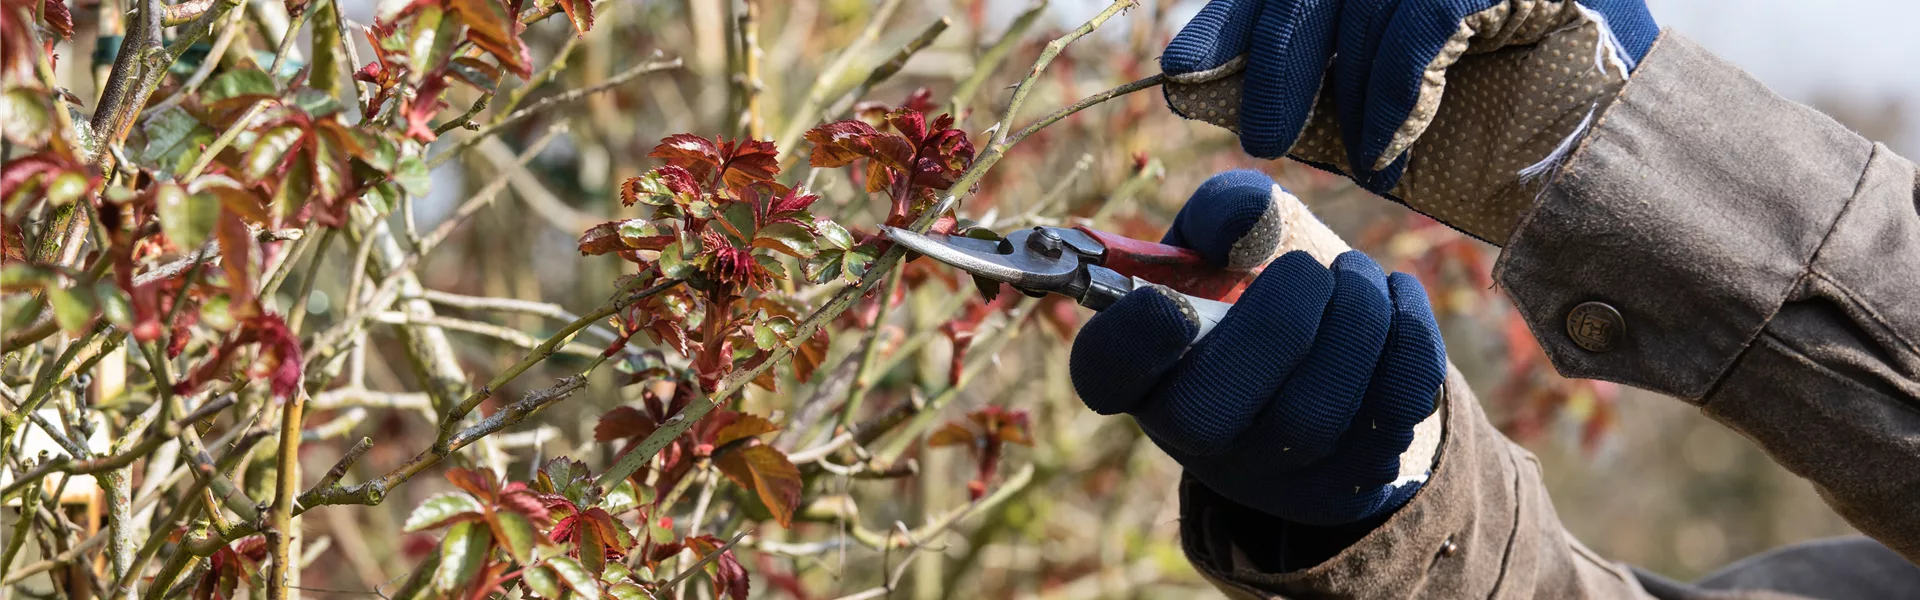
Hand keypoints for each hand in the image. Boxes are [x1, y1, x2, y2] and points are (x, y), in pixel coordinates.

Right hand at [1068, 170, 1446, 525]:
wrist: (1332, 351)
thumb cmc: (1259, 284)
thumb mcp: (1228, 239)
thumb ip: (1226, 212)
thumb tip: (1246, 218)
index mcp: (1141, 368)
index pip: (1105, 374)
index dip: (1131, 345)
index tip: (1170, 303)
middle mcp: (1191, 435)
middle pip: (1209, 412)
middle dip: (1277, 324)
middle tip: (1309, 271)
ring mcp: (1269, 472)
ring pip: (1312, 416)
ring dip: (1353, 322)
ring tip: (1356, 276)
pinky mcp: (1346, 483)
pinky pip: (1388, 416)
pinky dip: (1407, 340)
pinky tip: (1394, 298)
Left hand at [1160, 0, 1657, 242]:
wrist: (1620, 163)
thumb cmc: (1502, 132)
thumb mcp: (1378, 104)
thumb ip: (1305, 82)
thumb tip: (1198, 79)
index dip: (1236, 18)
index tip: (1187, 71)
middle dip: (1275, 52)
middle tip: (1259, 132)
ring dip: (1351, 83)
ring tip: (1366, 149)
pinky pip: (1420, 13)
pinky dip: (1397, 84)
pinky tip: (1396, 140)